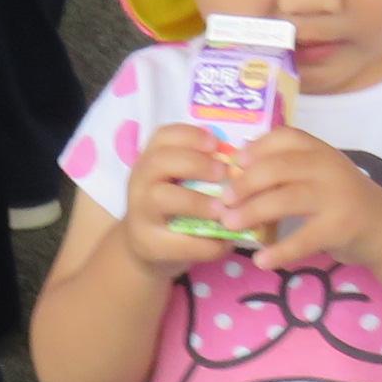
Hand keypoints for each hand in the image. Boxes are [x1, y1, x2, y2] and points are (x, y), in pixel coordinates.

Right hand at [121, 123, 246, 271]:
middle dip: (195, 163)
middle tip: (223, 173)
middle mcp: (140, 182)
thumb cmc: (175, 206)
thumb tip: (241, 166)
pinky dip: (205, 243)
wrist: (147, 245)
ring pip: (161, 198)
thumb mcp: (182, 182)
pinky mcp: (148, 244)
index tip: (216, 144)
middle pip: (159, 162)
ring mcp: (140, 213)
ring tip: (223, 209)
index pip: (163, 136)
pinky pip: (176, 242)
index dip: (190, 136)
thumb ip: (204, 170)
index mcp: (152, 160)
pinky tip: (225, 242)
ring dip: (197, 202)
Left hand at [224, 126, 381, 270]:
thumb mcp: (319, 174)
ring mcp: (336, 196)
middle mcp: (328, 167)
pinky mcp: (340, 227)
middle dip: (245, 184)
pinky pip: (304, 239)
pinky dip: (280, 251)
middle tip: (222, 201)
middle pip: (278, 168)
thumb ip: (288, 168)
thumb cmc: (341, 200)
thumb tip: (238, 164)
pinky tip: (260, 260)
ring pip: (286, 199)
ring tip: (230, 225)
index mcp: (320, 151)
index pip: (285, 138)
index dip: (256, 148)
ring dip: (253, 212)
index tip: (234, 163)